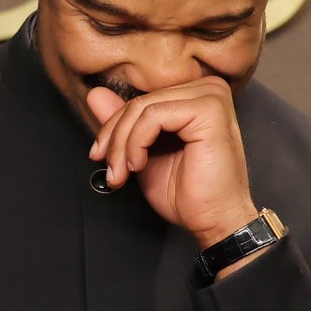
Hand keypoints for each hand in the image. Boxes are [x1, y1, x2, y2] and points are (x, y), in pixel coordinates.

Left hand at [87, 79, 257, 246]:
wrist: (215, 221)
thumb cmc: (188, 194)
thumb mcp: (143, 155)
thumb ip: (125, 124)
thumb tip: (95, 94)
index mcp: (195, 97)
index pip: (141, 100)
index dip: (113, 128)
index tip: (99, 157)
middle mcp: (207, 89)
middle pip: (139, 102)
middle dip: (115, 139)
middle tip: (111, 171)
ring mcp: (211, 96)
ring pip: (142, 108)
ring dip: (123, 145)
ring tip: (122, 174)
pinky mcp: (209, 109)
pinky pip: (153, 116)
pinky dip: (136, 143)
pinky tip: (139, 165)